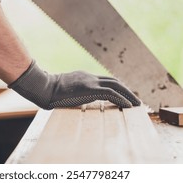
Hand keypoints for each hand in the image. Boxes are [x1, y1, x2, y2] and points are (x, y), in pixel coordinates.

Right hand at [9, 61, 141, 109]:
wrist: (45, 88)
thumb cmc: (50, 91)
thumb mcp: (65, 88)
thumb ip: (74, 90)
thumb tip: (75, 97)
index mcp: (85, 77)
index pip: (106, 80)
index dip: (118, 87)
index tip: (125, 94)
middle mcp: (90, 77)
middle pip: (114, 81)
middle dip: (127, 90)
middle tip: (136, 99)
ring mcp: (90, 82)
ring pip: (116, 86)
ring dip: (128, 95)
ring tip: (137, 104)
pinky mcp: (90, 90)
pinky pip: (111, 94)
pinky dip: (121, 99)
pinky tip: (128, 106)